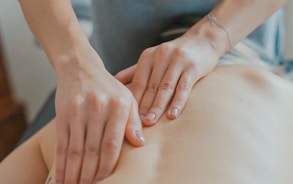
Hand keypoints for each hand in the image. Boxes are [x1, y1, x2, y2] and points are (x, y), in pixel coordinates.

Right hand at [54, 48, 144, 183]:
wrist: (80, 67)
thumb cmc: (109, 87)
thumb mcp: (127, 98)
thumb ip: (134, 121)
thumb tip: (140, 144)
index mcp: (118, 106)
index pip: (112, 144)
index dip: (108, 167)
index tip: (107, 182)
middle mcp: (97, 109)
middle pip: (93, 150)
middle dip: (90, 175)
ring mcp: (78, 111)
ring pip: (75, 150)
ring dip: (74, 173)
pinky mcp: (63, 114)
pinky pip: (62, 143)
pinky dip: (61, 163)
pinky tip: (62, 177)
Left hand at [115, 33, 219, 125]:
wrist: (202, 40)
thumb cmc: (174, 55)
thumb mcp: (153, 59)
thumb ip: (134, 71)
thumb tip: (114, 82)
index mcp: (148, 56)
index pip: (137, 82)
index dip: (132, 100)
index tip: (126, 117)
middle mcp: (161, 56)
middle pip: (150, 86)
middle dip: (142, 106)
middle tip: (135, 124)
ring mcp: (177, 60)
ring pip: (165, 87)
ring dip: (157, 106)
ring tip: (150, 122)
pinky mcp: (193, 67)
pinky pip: (184, 87)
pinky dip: (178, 102)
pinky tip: (172, 115)